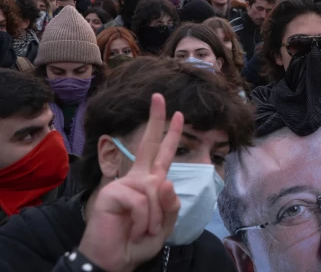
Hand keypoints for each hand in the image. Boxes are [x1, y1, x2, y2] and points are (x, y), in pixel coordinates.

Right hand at [78, 94, 182, 271]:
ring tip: (141, 230)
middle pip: (149, 144)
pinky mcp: (111, 193)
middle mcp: (137, 178)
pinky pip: (141, 201)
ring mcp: (123, 184)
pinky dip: (142, 220)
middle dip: (156, 120)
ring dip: (153, 217)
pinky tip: (132, 228)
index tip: (177, 112)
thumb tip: (165, 180)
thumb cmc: (137, 240)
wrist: (114, 260)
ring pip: (154, 189)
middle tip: (159, 96)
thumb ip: (171, 204)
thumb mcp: (164, 224)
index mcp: (150, 181)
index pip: (162, 154)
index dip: (170, 134)